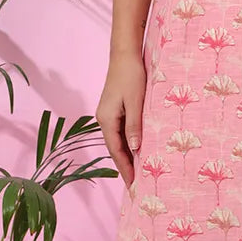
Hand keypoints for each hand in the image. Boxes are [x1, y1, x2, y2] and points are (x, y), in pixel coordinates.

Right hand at [96, 51, 146, 187]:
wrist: (124, 55)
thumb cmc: (132, 76)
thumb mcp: (136, 101)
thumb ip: (135, 126)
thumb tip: (135, 149)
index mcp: (106, 119)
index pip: (116, 151)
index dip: (125, 169)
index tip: (134, 185)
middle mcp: (103, 119)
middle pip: (115, 149)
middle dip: (125, 167)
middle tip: (137, 185)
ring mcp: (107, 114)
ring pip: (117, 141)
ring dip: (126, 156)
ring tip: (138, 172)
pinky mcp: (114, 109)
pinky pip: (120, 132)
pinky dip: (127, 144)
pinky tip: (136, 150)